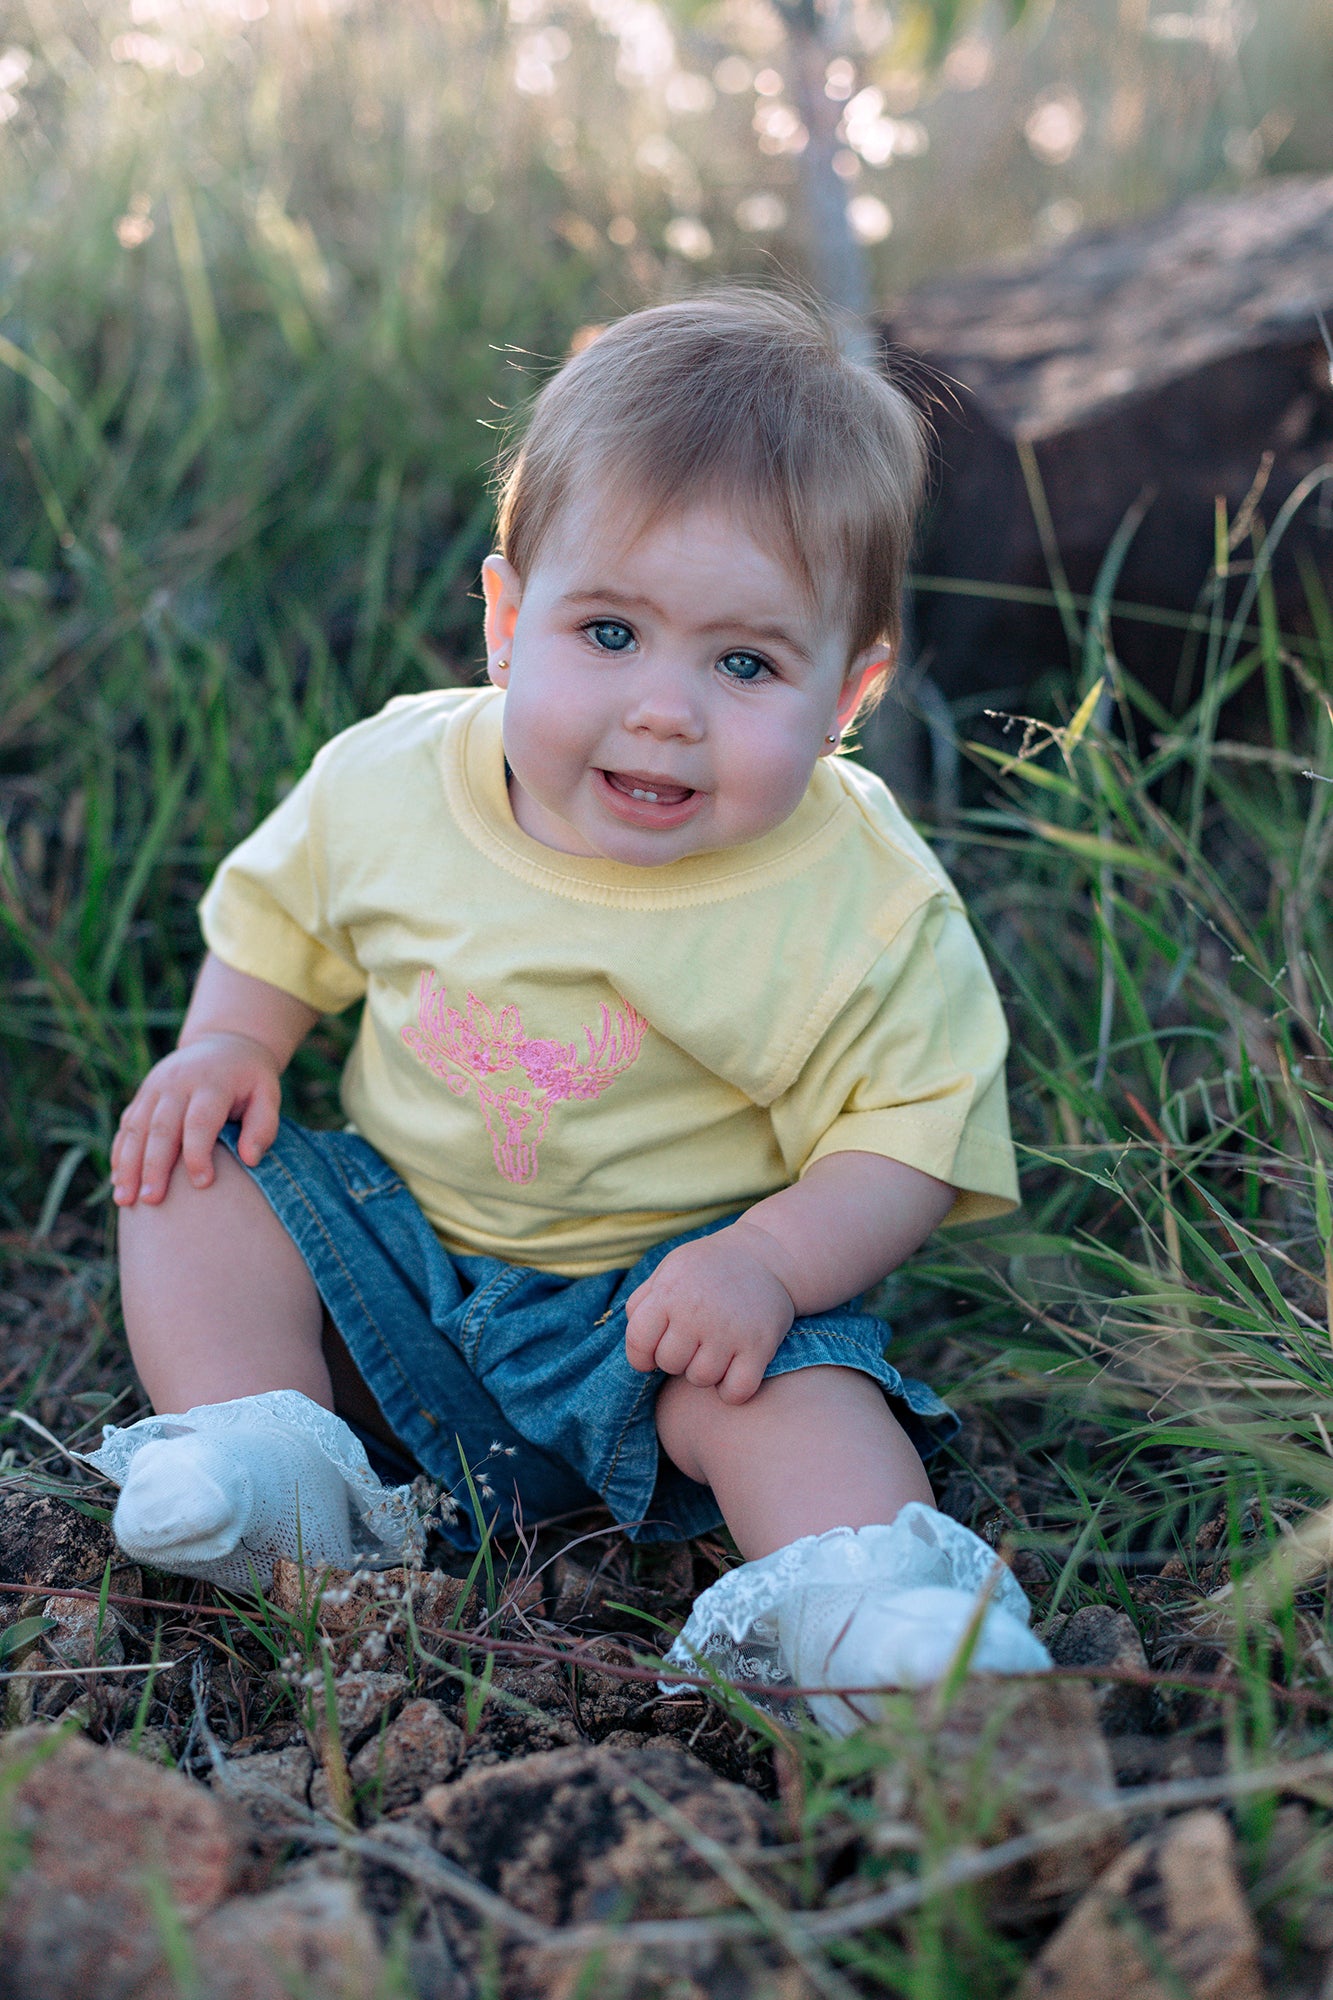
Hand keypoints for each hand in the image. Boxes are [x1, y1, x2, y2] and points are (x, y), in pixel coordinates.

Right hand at [111, 1032, 282, 1207]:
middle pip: (161, 1127)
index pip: (200, 1121)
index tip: (202, 1184)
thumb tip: (250, 1159)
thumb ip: (264, 1126)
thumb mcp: (268, 1095)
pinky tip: (118, 1181)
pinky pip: (127, 1124)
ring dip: (128, 1165)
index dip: (199, 1153)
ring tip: (125, 1200)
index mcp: (212, 1083)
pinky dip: (121, 1153)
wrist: (225, 1044)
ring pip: (136, 1127)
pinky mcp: (143, 1094)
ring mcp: (156, 1086)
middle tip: (151, 1200)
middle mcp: (178, 1082)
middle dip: (154, 1166)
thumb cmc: (250, 1080)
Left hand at [624, 1224, 796, 1405]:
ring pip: (701, 1379)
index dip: (641, 1355)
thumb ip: (643, 1301)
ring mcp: (729, 1330)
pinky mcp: (759, 1346)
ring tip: (714, 1351)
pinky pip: (735, 1391)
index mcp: (670, 1292)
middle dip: (678, 1359)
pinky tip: (734, 1370)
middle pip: (670, 1363)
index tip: (653, 1354)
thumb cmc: (708, 1268)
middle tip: (693, 1343)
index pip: (638, 1341)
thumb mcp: (670, 1270)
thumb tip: (634, 1338)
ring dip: (705, 1372)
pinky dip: (732, 1390)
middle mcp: (696, 1311)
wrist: (766, 1257)